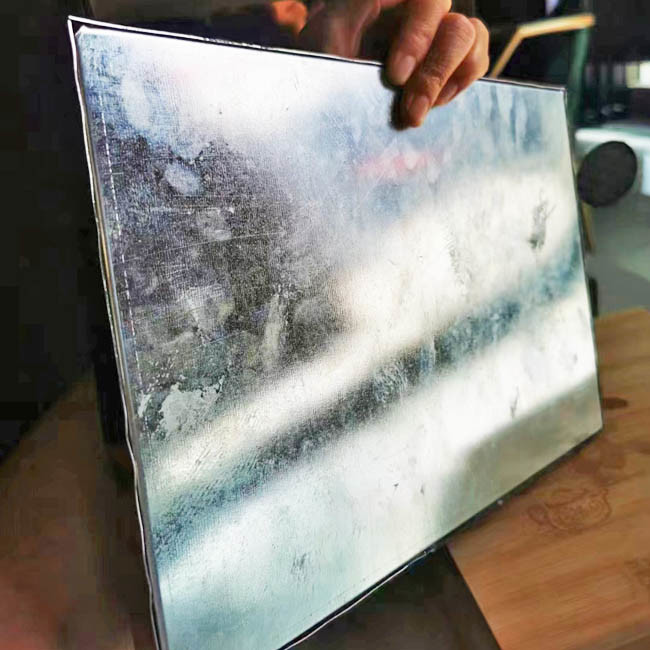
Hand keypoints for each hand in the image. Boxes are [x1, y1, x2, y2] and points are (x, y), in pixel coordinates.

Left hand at [298, 0, 488, 126]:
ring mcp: (436, 41)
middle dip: (434, 72)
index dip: (418, 35)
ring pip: (472, 39)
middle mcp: (419, 16)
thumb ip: (348, 13)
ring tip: (418, 113)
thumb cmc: (319, 65)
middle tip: (411, 110)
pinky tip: (433, 105)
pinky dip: (461, 84)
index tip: (396, 77)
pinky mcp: (447, 68)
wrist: (322, 106)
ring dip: (450, 79)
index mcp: (391, 1)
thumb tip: (375, 0)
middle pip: (454, 25)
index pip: (426, 1)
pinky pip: (475, 63)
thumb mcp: (322, 38)